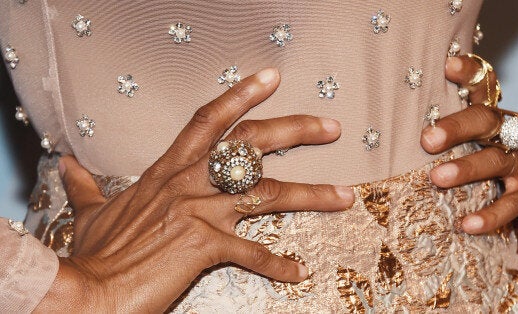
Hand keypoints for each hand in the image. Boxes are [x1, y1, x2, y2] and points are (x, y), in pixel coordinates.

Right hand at [35, 68, 354, 311]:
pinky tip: (298, 271)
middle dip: (296, 130)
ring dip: (312, 193)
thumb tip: (66, 166)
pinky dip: (277, 264)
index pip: (209, 119)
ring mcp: (201, 213)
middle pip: (251, 144)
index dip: (241, 95)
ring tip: (344, 195)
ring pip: (268, 192)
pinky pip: (253, 253)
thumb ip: (86, 185)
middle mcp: (190, 183)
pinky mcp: (207, 247)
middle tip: (330, 126)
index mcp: (168, 171)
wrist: (86, 289)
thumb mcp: (92, 211)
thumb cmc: (94, 253)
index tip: (271, 78)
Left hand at [419, 56, 517, 258]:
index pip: (484, 89)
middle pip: (487, 121)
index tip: (447, 65)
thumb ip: (450, 148)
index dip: (469, 74)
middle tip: (427, 139)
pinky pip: (512, 204)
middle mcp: (513, 136)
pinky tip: (467, 224)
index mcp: (495, 123)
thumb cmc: (502, 182)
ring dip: (467, 169)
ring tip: (438, 179)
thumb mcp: (477, 159)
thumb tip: (395, 146)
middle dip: (456, 127)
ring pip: (497, 160)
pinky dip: (489, 214)